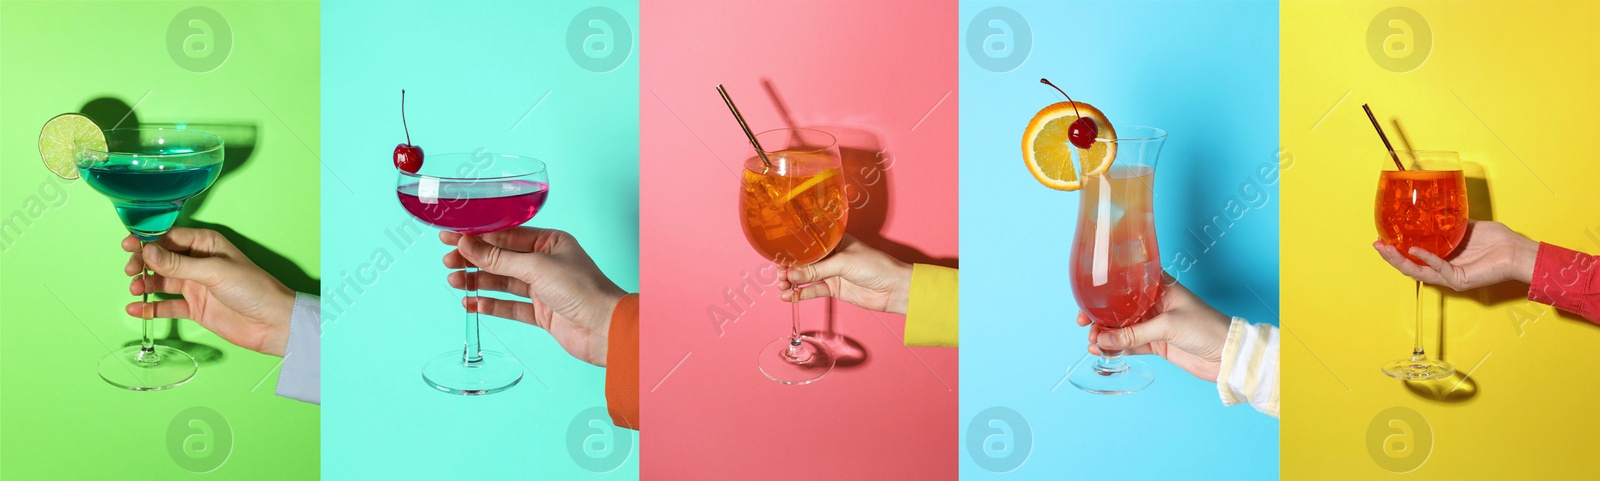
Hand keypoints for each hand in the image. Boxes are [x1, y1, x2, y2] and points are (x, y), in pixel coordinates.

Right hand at [122, 228, 295, 356]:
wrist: (273, 323)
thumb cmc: (253, 289)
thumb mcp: (214, 271)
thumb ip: (179, 264)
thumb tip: (148, 251)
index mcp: (207, 244)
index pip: (170, 237)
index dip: (148, 240)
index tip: (128, 245)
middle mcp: (199, 263)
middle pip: (161, 259)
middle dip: (143, 262)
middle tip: (131, 270)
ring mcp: (196, 286)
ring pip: (162, 282)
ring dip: (145, 284)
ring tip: (134, 289)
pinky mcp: (195, 308)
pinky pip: (167, 306)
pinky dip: (151, 308)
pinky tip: (136, 309)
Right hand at [441, 228, 626, 366]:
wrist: (605, 329)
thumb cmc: (582, 290)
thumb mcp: (536, 268)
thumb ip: (499, 258)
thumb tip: (467, 244)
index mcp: (551, 242)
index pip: (507, 235)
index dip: (478, 236)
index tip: (451, 236)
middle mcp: (547, 263)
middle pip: (502, 258)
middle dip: (474, 259)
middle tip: (447, 261)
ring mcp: (544, 289)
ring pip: (503, 282)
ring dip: (478, 282)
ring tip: (453, 281)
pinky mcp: (542, 313)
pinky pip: (510, 306)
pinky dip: (491, 304)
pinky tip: (471, 303)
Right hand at [777, 235, 913, 314]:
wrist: (894, 288)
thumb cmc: (876, 266)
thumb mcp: (844, 263)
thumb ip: (817, 270)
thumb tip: (792, 274)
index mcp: (834, 240)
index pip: (808, 243)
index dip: (793, 250)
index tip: (778, 257)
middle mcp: (831, 255)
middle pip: (804, 261)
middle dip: (789, 267)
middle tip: (779, 275)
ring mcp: (832, 272)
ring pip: (806, 277)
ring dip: (792, 282)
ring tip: (782, 287)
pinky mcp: (834, 289)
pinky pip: (813, 290)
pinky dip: (801, 294)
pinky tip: (788, 296)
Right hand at [1078, 278, 1231, 381]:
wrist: (1228, 355)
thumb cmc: (1206, 327)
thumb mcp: (1167, 326)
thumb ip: (1133, 333)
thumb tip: (1102, 338)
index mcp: (1160, 287)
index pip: (1126, 282)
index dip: (1105, 290)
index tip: (1087, 300)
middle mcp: (1154, 303)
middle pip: (1119, 307)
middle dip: (1101, 316)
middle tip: (1086, 326)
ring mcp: (1154, 325)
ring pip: (1122, 328)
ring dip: (1106, 334)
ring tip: (1094, 343)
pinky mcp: (1157, 344)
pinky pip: (1130, 344)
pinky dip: (1116, 348)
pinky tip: (1103, 350)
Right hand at [1373, 220, 1538, 289]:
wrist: (1516, 251)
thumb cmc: (1498, 241)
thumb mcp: (1467, 227)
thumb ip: (1449, 224)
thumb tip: (1433, 211)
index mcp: (1444, 258)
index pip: (1414, 256)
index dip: (1398, 248)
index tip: (1384, 236)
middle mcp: (1444, 269)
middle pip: (1410, 266)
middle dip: (1390, 255)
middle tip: (1377, 244)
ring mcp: (1450, 276)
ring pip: (1418, 271)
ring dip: (1399, 260)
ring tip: (1385, 249)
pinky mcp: (1459, 280)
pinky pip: (1438, 269)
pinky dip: (1425, 259)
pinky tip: (1414, 250)